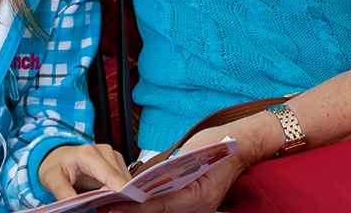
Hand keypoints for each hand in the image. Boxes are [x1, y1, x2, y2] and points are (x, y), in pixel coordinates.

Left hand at [36, 143, 131, 198]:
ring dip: (119, 195)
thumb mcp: (51, 178)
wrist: (59, 157)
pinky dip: (119, 192)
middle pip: (121, 179)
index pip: (110, 175)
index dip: (118, 191)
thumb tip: (72, 201)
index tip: (118, 205)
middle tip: (103, 210)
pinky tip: (107, 199)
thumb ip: (61, 190)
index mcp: (88, 154)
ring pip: (126, 181)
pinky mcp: (117, 164)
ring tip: (103, 205)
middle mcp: (105, 152)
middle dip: (117, 197)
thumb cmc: (56, 165)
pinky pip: (124, 181)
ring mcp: (113, 157)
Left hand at [105, 125, 256, 212]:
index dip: (134, 208)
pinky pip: (171, 206)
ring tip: (116, 203)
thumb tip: (141, 180)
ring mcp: (200, 207)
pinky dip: (154, 204)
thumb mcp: (191, 153)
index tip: (113, 206)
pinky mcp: (197, 203)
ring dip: (142, 208)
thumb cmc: (221, 144)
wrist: (244, 144)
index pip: (159, 206)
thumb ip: (167, 169)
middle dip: (133, 210)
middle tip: (106, 206)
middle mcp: (199, 207)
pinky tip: (137, 199)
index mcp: (198, 196)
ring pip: (164, 211)